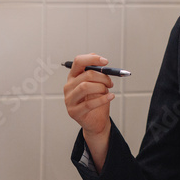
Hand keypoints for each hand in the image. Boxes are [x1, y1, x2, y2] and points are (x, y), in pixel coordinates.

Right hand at [63, 54, 115, 171]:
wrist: (96, 121)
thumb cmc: (96, 100)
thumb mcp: (97, 83)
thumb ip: (96, 72)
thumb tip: (99, 59)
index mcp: (73, 77)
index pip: (78, 62)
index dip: (92, 59)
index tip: (106, 62)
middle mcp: (68, 87)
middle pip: (86, 75)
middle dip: (103, 77)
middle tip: (111, 82)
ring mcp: (69, 99)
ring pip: (85, 87)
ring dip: (101, 87)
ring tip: (108, 91)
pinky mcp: (73, 112)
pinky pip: (89, 103)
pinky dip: (103, 99)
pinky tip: (111, 97)